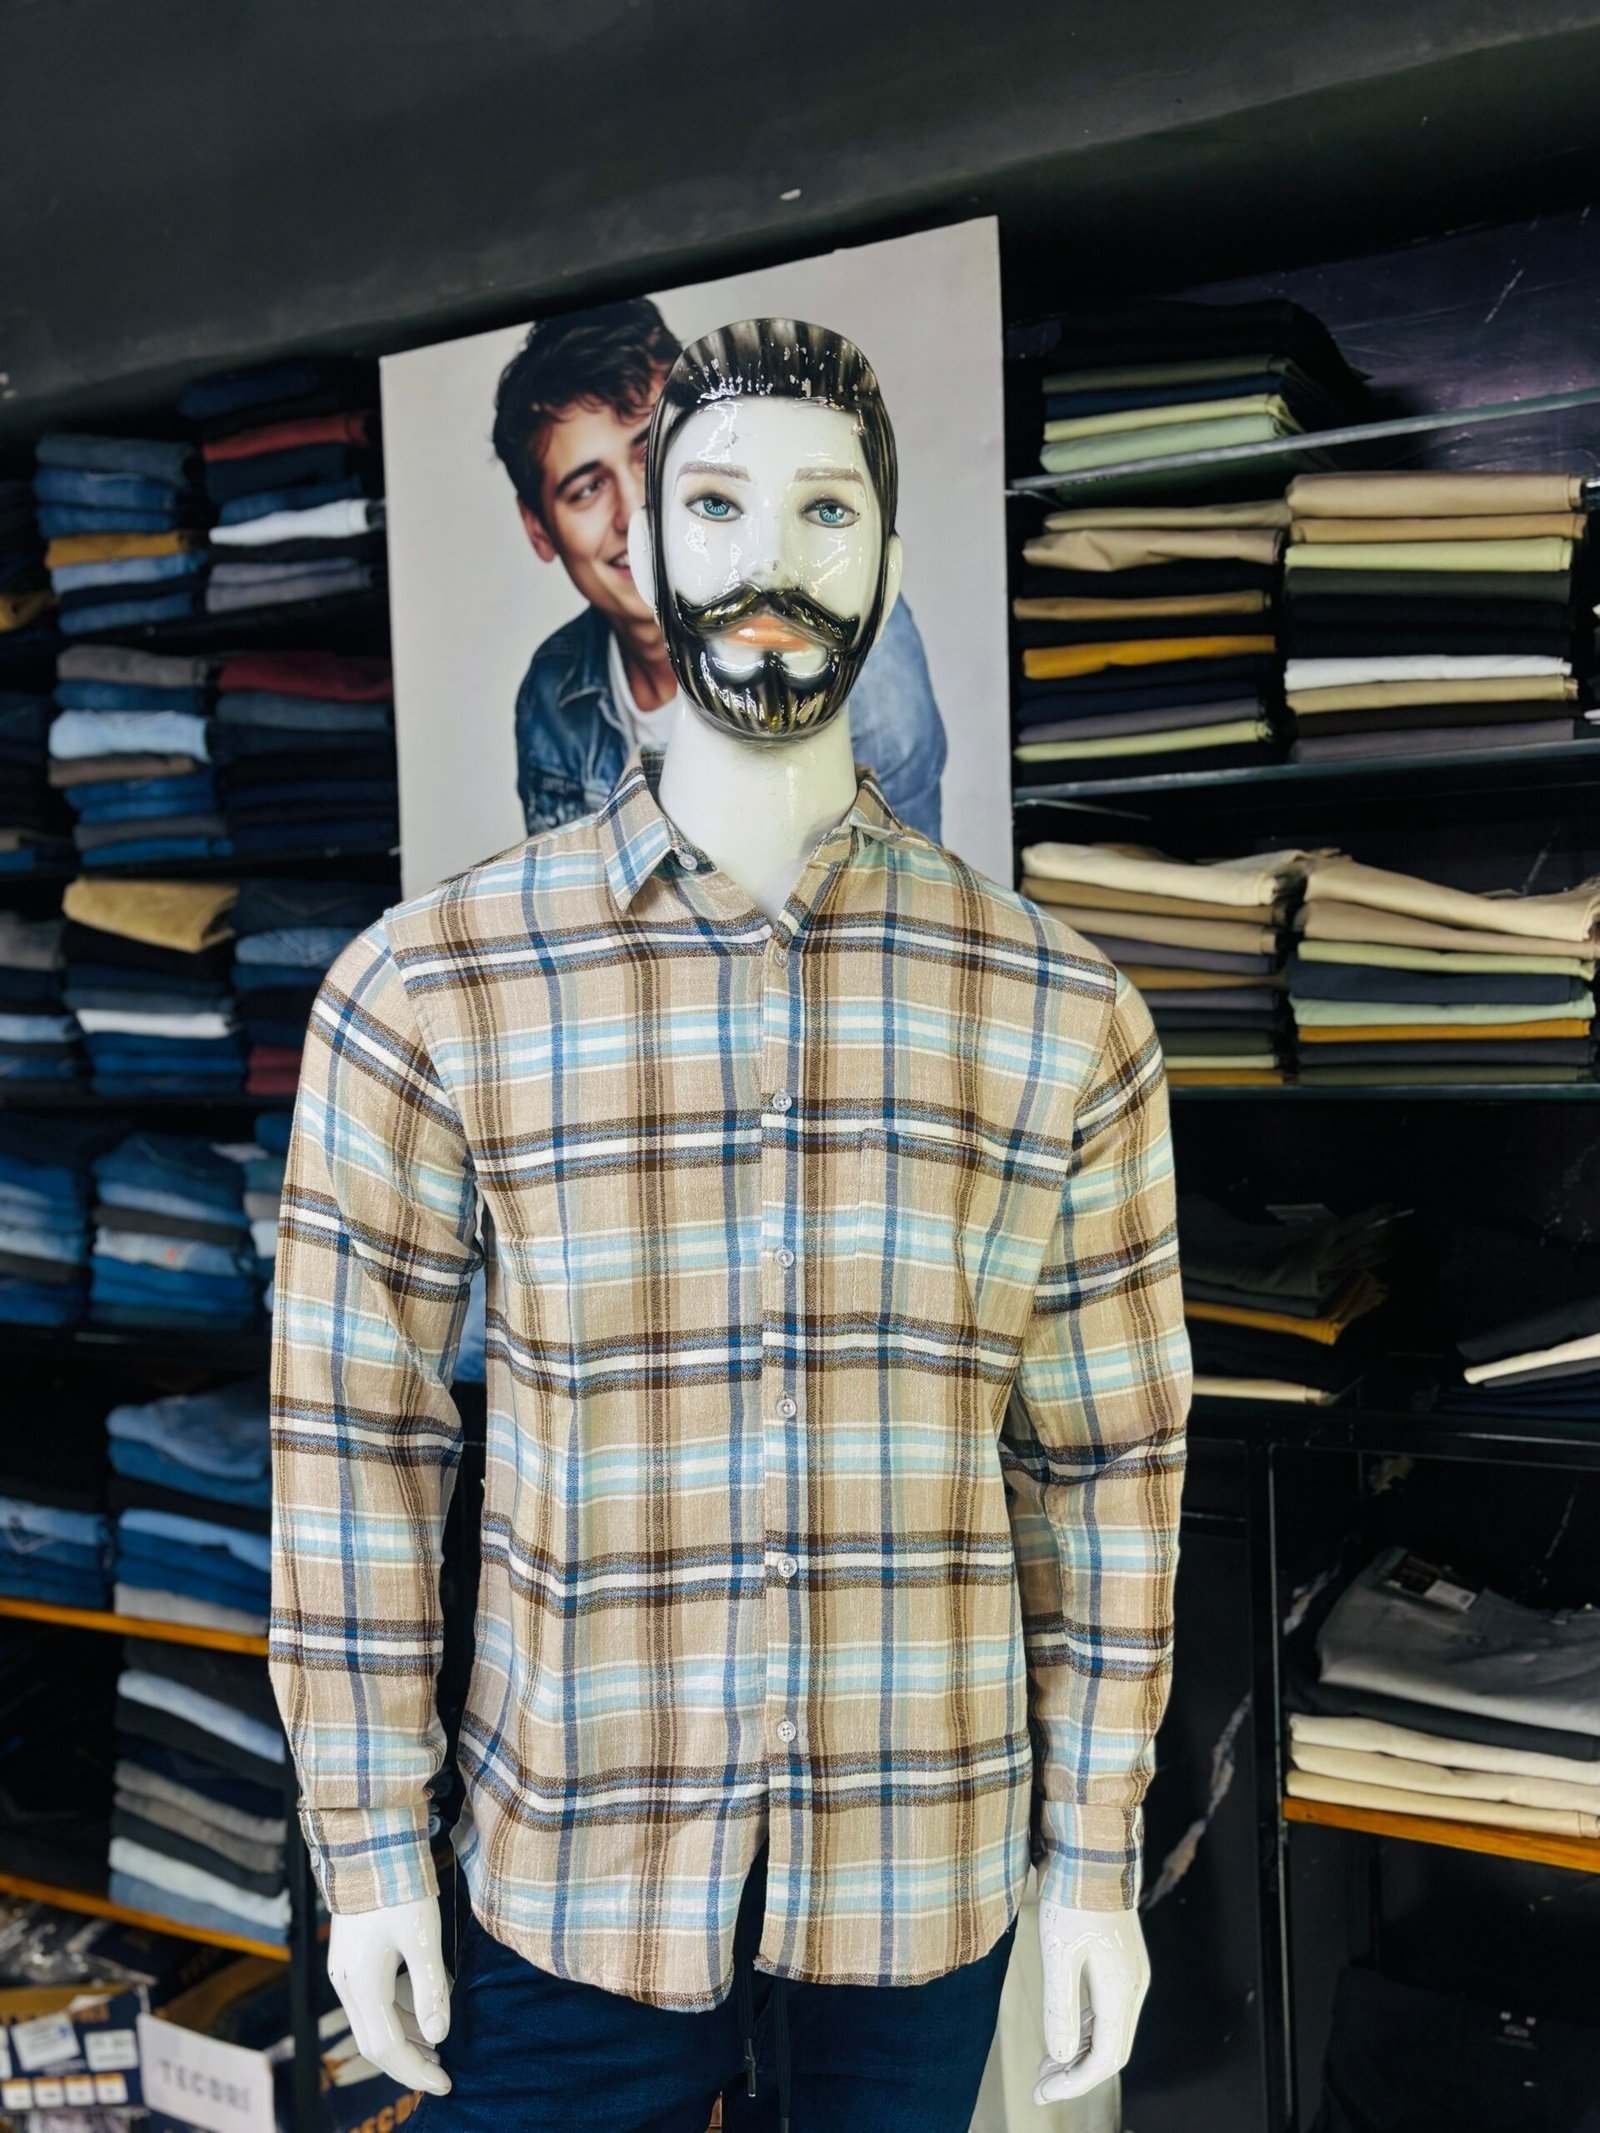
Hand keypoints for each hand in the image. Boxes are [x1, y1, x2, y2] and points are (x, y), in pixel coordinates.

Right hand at [327, 1897, 452, 2097]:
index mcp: (362, 1985)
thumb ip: (430, 1989)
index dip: (416, 2071)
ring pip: (373, 2021)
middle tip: (443, 2072)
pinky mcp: (350, 1958)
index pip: (387, 2048)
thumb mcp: (423, 1938)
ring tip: (438, 2045)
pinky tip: (423, 2007)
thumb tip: (439, 2035)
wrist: (371, 1846)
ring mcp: (345, 1971)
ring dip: (405, 2037)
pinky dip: (397, 2013)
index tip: (446, 2083)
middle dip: (409, 2061)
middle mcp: (346, 1984)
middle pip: (375, 2041)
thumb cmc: (400, 1889)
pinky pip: (372, 2000)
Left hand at [1034, 1900, 1149, 2104]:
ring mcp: (1131, 1975)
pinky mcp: (1122, 1963)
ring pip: (1110, 2032)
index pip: (1105, 2059)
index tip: (1042, 2093)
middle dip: (1076, 2074)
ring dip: (1079, 2053)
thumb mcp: (1058, 1952)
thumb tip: (1058, 2057)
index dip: (1074, 2083)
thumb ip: (1060, 2007)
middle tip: (1040, 2085)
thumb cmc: (1073, 1898)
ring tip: (1045, 2065)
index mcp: (1121, 1991)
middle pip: (1111, 2051)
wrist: (1093, 1852)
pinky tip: (1063, 2032)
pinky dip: (1085, 2030)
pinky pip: (1107, 2012)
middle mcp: (1133, 1988)